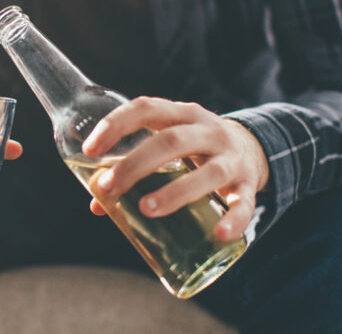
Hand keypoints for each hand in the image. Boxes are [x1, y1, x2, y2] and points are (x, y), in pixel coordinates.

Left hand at [81, 97, 267, 240]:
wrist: (252, 149)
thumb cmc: (194, 150)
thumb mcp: (168, 147)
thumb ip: (134, 168)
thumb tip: (98, 203)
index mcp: (182, 114)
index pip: (146, 108)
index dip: (116, 125)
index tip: (90, 150)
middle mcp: (209, 131)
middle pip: (172, 141)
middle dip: (136, 164)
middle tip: (109, 187)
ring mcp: (232, 158)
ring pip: (208, 173)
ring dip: (175, 192)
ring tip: (146, 209)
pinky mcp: (249, 185)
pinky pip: (243, 203)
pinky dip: (233, 219)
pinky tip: (218, 234)